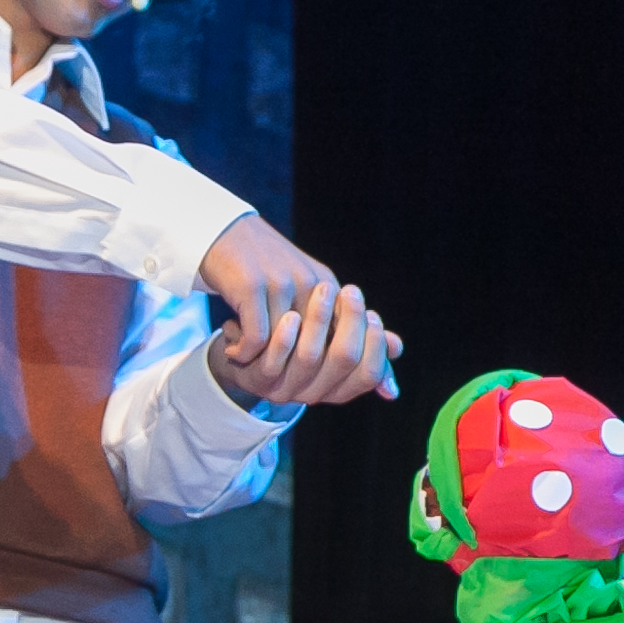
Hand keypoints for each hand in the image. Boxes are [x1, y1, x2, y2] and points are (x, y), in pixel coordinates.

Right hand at [199, 215, 401, 404]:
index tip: (323, 387)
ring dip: (265, 364)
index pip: (355, 339)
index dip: (353, 369)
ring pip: (289, 347)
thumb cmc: (267, 270)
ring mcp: (282, 284)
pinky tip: (235, 351)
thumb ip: (349, 323)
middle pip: (330, 350)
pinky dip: (244, 352)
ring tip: (251, 366)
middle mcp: (312, 285)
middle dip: (307, 373)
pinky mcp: (251, 284)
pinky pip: (257, 337)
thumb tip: (398, 350)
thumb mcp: (310, 292)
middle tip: (283, 380)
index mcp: (329, 287)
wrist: (225, 234)